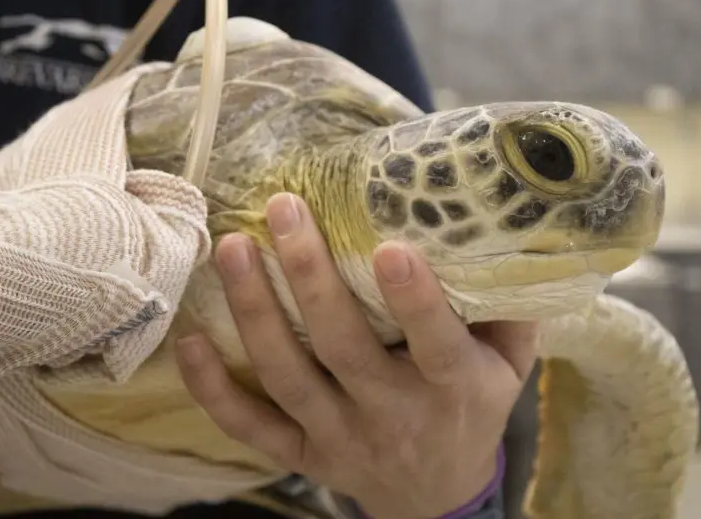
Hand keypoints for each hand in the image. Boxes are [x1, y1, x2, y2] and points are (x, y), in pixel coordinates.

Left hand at [176, 193, 537, 517]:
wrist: (437, 495)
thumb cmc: (473, 408)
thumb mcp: (511, 364)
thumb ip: (509, 306)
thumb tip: (502, 230)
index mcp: (454, 388)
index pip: (436, 346)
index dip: (416, 301)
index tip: (390, 247)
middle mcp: (394, 413)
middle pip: (344, 348)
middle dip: (311, 277)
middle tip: (282, 210)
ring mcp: (341, 436)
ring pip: (289, 377)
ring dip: (256, 312)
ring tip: (233, 249)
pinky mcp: (304, 453)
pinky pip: (251, 426)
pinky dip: (214, 389)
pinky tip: (189, 341)